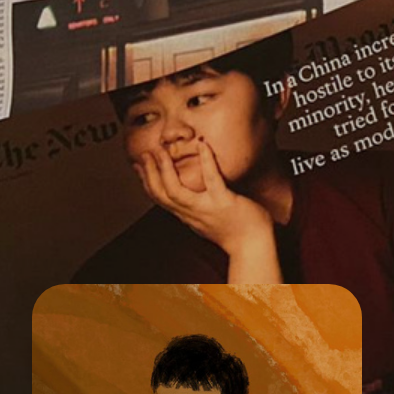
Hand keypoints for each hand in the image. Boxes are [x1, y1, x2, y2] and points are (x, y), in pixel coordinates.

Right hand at [133, 138, 273, 256]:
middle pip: (160, 194)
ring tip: (161, 151)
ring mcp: (206, 208)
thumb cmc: (237, 234)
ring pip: (174, 190)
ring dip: (164, 169)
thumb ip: (197, 211)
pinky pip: (211, 179)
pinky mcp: (223, 202)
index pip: (159, 199)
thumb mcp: (208, 224)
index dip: (146, 182)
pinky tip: (203, 146)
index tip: (139, 167)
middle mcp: (191, 214)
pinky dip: (206, 161)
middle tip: (146, 153)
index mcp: (187, 216)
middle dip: (149, 173)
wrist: (253, 247)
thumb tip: (191, 200)